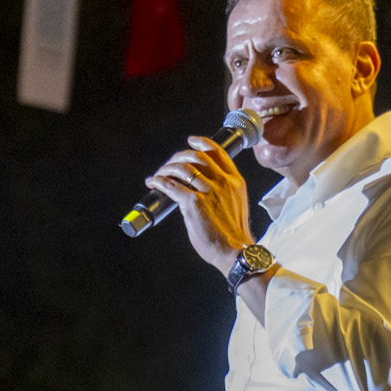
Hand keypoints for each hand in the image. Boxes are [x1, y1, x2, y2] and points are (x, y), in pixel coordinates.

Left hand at [147, 135, 254, 277]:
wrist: (234, 250)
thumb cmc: (233, 231)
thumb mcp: (237, 202)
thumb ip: (225, 190)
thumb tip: (204, 185)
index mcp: (235, 180)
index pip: (218, 152)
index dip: (202, 143)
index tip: (191, 140)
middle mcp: (223, 182)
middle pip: (196, 157)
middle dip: (178, 157)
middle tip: (168, 165)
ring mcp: (208, 191)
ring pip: (182, 168)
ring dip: (166, 169)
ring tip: (158, 175)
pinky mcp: (193, 203)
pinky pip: (171, 185)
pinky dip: (159, 181)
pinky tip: (153, 182)